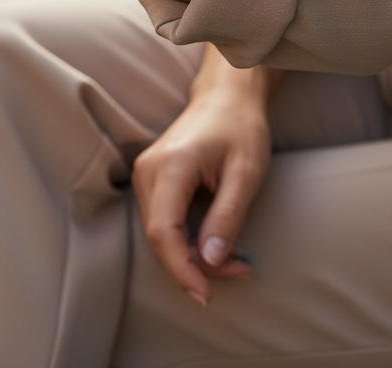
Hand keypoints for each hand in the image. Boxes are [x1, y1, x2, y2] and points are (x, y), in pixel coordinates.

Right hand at [131, 55, 272, 304]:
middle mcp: (148, 170)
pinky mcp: (152, 178)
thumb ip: (227, 217)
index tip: (207, 295)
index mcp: (171, 166)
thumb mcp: (246, 173)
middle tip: (240, 271)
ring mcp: (146, 173)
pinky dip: (186, 241)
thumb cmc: (240, 128)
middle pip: (159, 238)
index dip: (182, 270)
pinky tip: (213, 245)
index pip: (162, 232)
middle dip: (195, 266)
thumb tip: (209, 261)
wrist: (227, 96)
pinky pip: (162, 221)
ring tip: (234, 260)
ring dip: (191, 256)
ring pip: (159, 233)